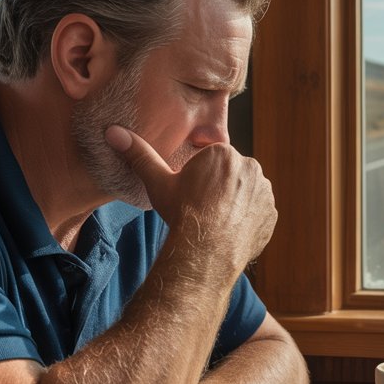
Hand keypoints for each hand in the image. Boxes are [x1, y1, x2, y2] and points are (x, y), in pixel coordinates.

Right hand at [106, 126, 275, 271]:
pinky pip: (258, 212)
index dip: (199, 178)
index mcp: (224, 153)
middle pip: (231, 174)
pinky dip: (247, 219)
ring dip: (235, 202)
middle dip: (219, 187)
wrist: (205, 252)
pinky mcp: (271, 213)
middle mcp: (250, 166)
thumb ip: (139, 155)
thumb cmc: (181, 214)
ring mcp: (264, 191)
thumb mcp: (158, 183)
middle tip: (201, 208)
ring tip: (215, 221)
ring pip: (246, 192)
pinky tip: (230, 230)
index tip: (191, 194)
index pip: (212, 160)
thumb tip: (112, 132)